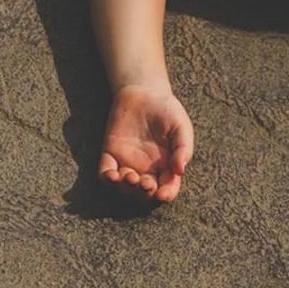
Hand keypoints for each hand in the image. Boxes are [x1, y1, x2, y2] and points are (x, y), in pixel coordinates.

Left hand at [99, 85, 193, 201]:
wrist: (143, 93)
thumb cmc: (167, 110)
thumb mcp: (181, 126)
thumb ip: (183, 148)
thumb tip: (180, 171)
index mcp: (167, 166)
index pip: (167, 188)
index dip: (165, 194)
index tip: (162, 193)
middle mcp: (147, 169)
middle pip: (144, 193)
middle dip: (143, 193)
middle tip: (145, 182)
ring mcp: (127, 162)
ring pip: (124, 187)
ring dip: (126, 188)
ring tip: (130, 177)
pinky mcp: (111, 154)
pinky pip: (105, 172)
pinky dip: (107, 178)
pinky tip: (112, 175)